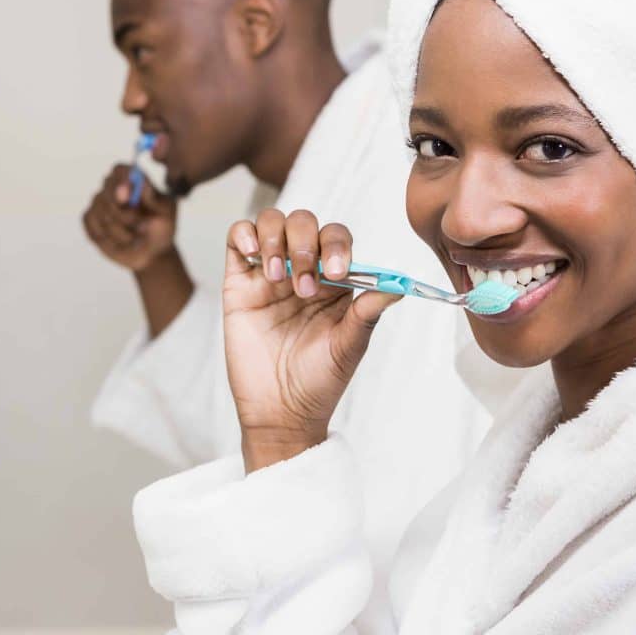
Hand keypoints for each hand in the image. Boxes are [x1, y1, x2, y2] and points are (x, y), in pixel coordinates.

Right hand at [81, 164, 177, 271]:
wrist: (152, 252)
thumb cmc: (161, 228)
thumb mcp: (165, 213)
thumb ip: (152, 197)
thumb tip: (141, 181)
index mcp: (134, 180)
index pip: (120, 170)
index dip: (121, 181)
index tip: (129, 196)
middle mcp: (113, 187)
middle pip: (106, 190)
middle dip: (123, 213)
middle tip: (142, 226)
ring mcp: (99, 202)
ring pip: (101, 212)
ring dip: (121, 231)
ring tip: (135, 237)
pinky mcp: (90, 219)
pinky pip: (91, 223)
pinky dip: (108, 237)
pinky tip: (120, 241)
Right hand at [223, 209, 401, 471]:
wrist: (280, 411)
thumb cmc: (319, 381)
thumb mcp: (349, 346)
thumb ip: (368, 312)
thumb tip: (398, 286)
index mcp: (333, 281)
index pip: (336, 238)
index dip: (336, 246)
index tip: (337, 272)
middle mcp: (302, 270)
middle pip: (304, 223)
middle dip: (305, 245)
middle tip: (305, 288)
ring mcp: (269, 275)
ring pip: (271, 223)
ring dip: (276, 239)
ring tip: (278, 277)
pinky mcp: (239, 283)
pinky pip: (237, 240)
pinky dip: (244, 233)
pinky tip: (254, 253)